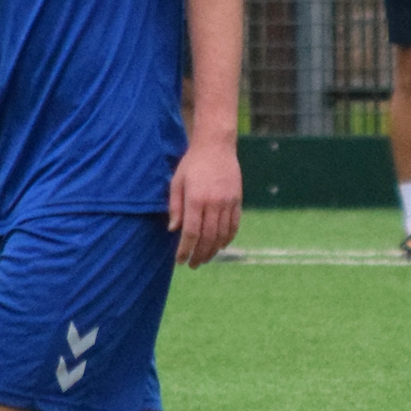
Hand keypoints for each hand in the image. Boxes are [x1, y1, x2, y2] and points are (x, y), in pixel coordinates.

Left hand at [168, 136, 241, 267]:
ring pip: (222, 234)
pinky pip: (234, 225)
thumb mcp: (177, 182)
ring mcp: (228, 202)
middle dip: (199, 254)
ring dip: (213, 250)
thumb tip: (173, 230)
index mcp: (196, 199)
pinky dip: (227, 238)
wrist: (216, 146)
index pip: (191, 232)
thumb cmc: (192, 164)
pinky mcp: (237, 200)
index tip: (180, 261)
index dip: (185, 250)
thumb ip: (175, 206)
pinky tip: (220, 246)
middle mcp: (213, 203)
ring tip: (205, 258)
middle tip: (193, 264)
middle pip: (208, 237)